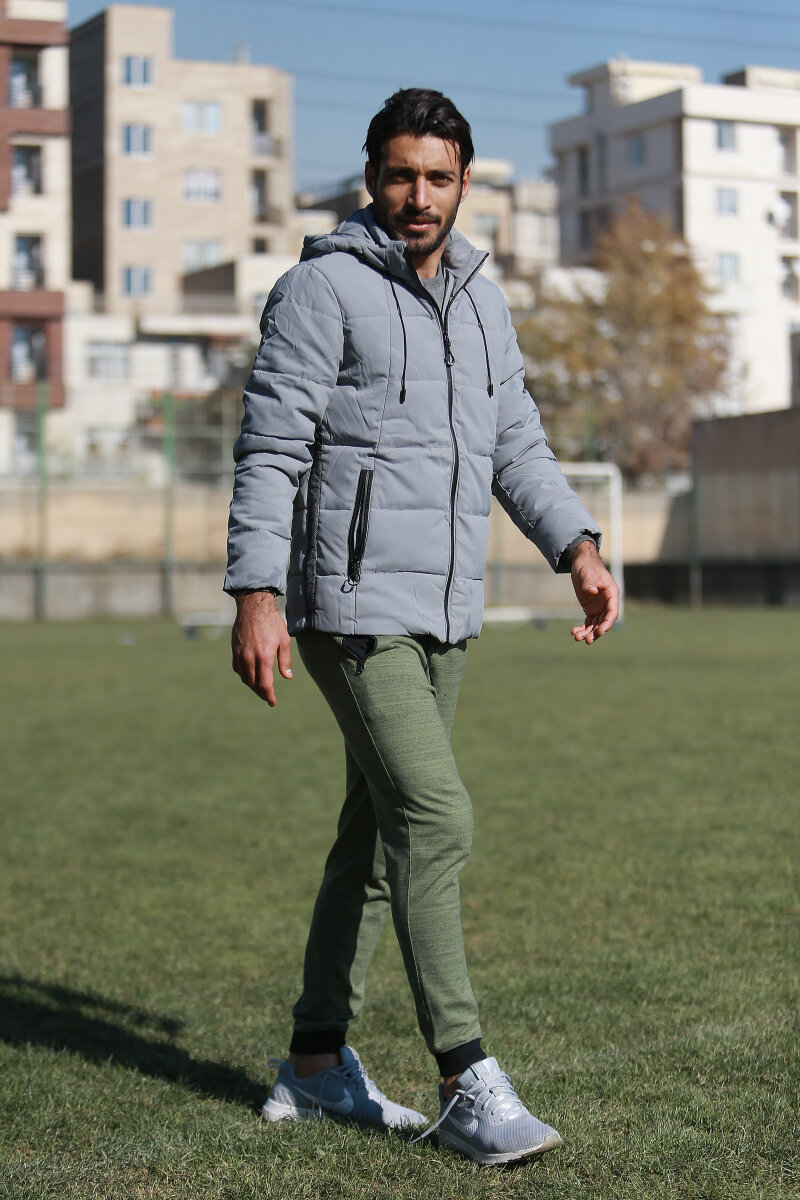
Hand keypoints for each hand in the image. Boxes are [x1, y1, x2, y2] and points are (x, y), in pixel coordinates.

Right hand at [231, 591, 291, 705]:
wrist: (253, 607)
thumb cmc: (272, 622)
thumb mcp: (284, 640)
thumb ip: (285, 660)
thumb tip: (287, 676)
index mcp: (264, 657)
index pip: (265, 684)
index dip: (269, 696)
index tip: (272, 702)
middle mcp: (250, 658)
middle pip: (253, 684)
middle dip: (261, 693)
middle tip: (268, 697)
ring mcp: (240, 654)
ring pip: (244, 678)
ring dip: (252, 686)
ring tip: (260, 688)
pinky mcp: (234, 650)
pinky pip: (237, 668)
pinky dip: (244, 675)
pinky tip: (250, 675)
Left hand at [569, 541, 618, 644]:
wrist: (581, 563)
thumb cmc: (587, 566)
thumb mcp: (588, 573)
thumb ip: (590, 582)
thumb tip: (591, 591)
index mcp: (611, 594)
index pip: (612, 612)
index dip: (607, 623)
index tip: (600, 632)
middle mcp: (607, 603)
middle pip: (604, 621)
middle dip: (596, 632)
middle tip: (587, 640)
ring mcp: (599, 607)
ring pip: (595, 624)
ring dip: (588, 632)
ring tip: (577, 638)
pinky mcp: (590, 609)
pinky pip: (588, 622)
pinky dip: (582, 628)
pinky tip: (574, 632)